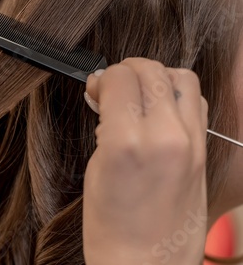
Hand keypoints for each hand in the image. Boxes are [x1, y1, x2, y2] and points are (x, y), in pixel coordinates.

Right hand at [83, 58, 207, 264]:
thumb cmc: (111, 228)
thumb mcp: (95, 169)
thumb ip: (105, 124)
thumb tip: (108, 92)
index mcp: (128, 143)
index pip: (120, 77)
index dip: (103, 78)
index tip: (96, 88)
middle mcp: (166, 137)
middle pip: (152, 70)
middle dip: (127, 70)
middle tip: (112, 87)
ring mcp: (191, 144)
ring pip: (182, 77)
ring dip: (156, 77)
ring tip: (138, 94)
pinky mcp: (204, 152)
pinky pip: (198, 103)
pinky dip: (177, 95)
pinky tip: (159, 110)